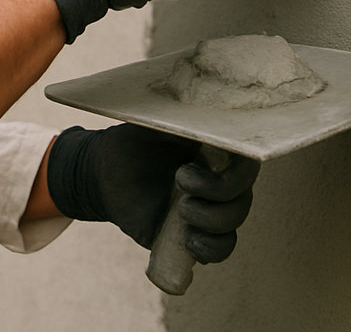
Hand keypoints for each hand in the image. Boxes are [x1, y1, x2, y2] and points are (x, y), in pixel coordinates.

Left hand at [47, 124, 258, 262]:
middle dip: (219, 191)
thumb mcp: (156, 120)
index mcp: (216, 146)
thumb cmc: (133, 138)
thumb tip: (201, 100)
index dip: (241, 164)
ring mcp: (209, 206)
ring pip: (233, 220)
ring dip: (213, 220)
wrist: (104, 173)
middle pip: (243, 191)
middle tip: (181, 179)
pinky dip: (212, 248)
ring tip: (181, 210)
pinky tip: (190, 241)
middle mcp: (219, 176)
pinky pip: (221, 247)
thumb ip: (180, 115)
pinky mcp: (196, 233)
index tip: (213, 159)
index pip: (246, 156)